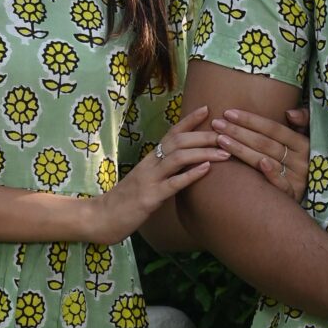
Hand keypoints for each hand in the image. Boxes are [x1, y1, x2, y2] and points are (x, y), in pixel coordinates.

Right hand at [84, 107, 229, 243]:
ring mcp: (149, 180)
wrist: (100, 218)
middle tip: (227, 133)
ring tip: (224, 151)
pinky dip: (192, 175)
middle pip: (178, 141)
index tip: (207, 109)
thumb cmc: (125, 203)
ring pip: (178, 158)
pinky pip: (173, 184)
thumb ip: (162, 173)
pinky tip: (207, 169)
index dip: (189, 121)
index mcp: (149, 160)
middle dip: (204, 135)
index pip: (171, 134)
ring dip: (204, 152)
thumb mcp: (145, 183)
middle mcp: (149, 165)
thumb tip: (184, 169)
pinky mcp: (149, 198)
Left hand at [214, 103, 311, 200]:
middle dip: (239, 132)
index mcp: (303, 143)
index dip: (251, 120)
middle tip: (216, 124)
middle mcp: (301, 159)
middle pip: (265, 143)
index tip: (228, 113)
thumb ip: (303, 121)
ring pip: (266, 160)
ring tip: (220, 140)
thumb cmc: (304, 162)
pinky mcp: (293, 194)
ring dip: (242, 150)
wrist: (315, 191)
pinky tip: (260, 162)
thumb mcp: (309, 139)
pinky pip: (282, 184)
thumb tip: (289, 112)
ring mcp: (297, 177)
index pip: (273, 128)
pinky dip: (272, 173)